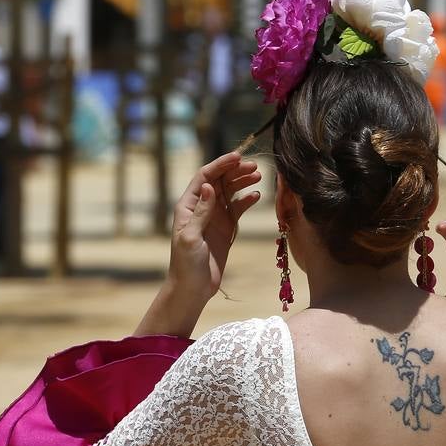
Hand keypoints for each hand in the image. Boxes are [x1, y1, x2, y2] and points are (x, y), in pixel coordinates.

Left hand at [135, 153, 261, 337]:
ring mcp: (214, 217)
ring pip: (230, 192)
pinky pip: (237, 209)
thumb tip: (208, 186)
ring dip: (243, 182)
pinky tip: (257, 195)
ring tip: (259, 176)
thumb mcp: (191, 237)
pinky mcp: (225, 228)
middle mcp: (201, 207)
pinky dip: (247, 200)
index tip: (238, 157)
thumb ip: (201, 212)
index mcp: (187, 206)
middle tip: (255, 167)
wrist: (193, 288)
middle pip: (219, 181)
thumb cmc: (186, 264)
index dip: (220, 165)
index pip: (204, 177)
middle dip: (236, 171)